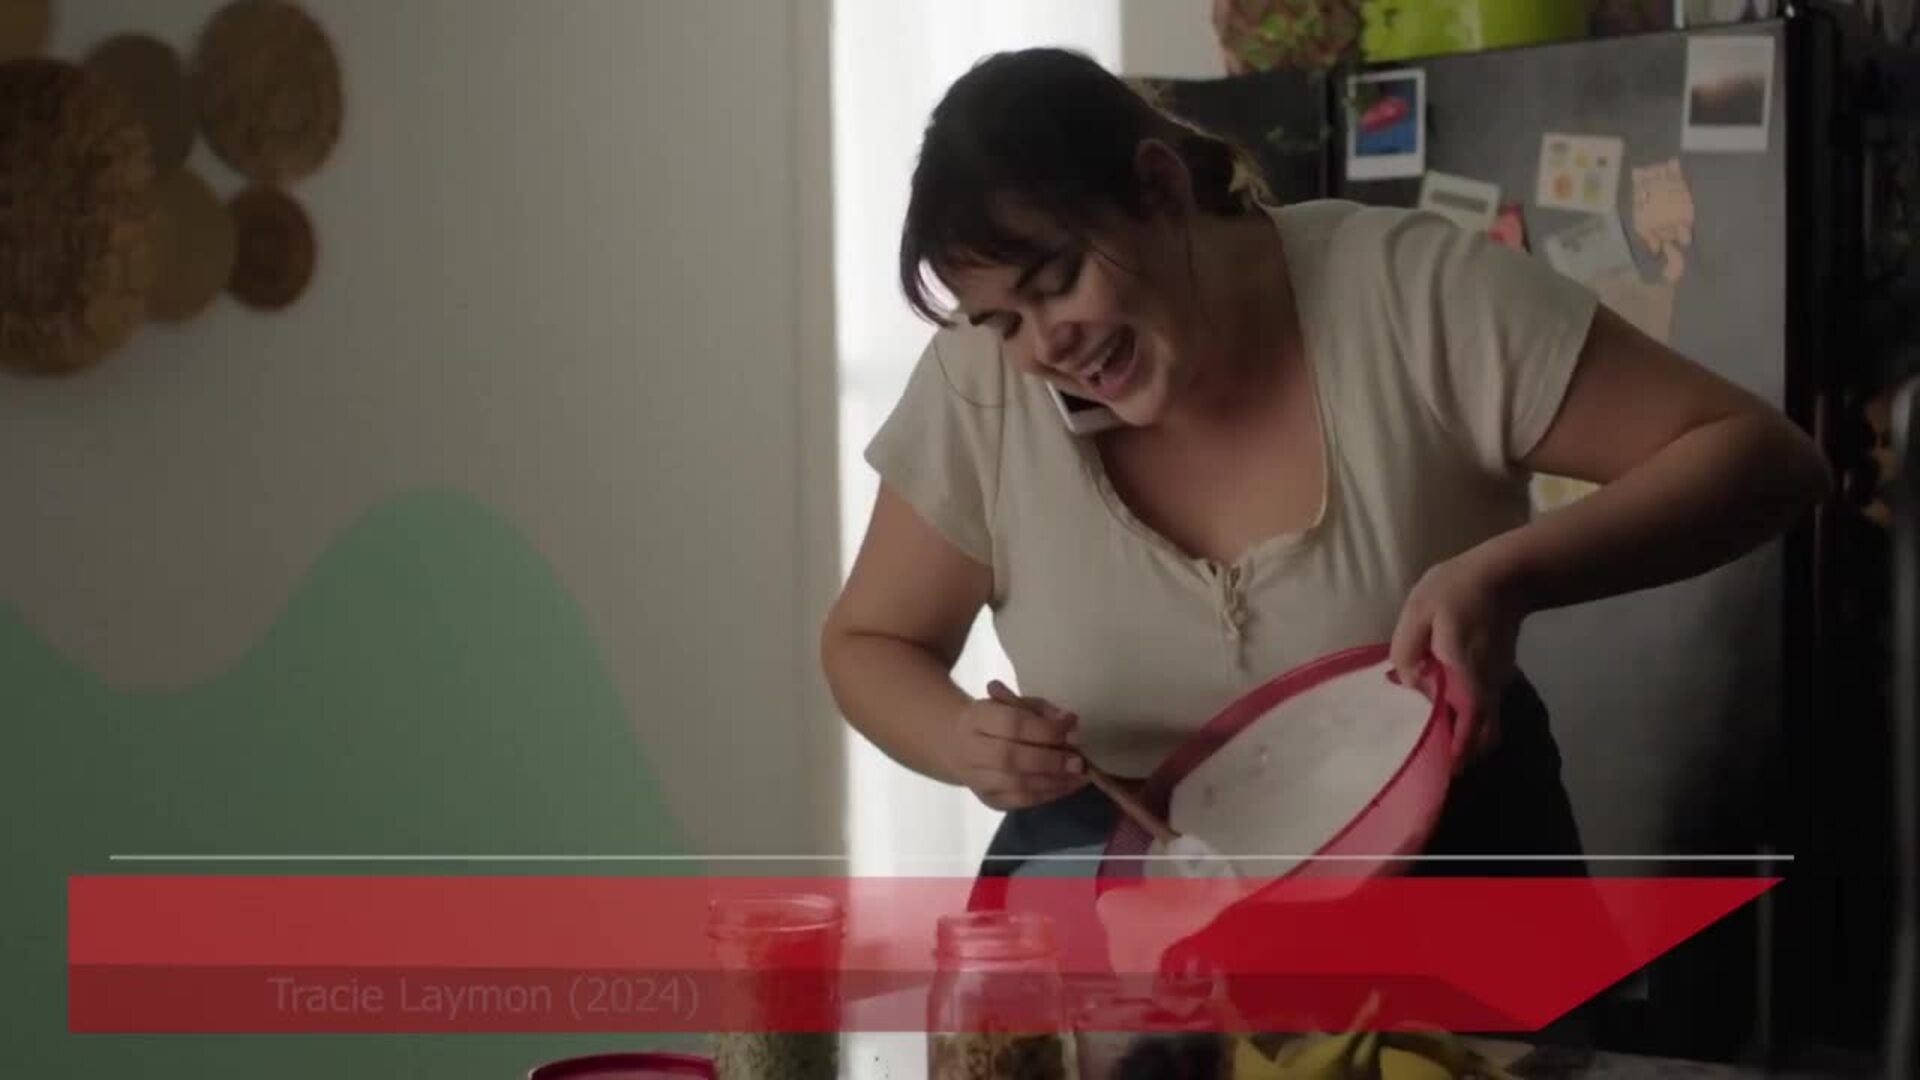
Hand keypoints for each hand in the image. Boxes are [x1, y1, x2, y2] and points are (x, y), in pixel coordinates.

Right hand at [945, 680, 1085, 810]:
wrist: (959, 744)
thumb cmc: (996, 719)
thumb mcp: (1015, 703)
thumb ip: (1041, 709)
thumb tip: (1069, 721)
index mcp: (977, 718)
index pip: (1012, 725)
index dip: (1045, 729)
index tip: (1073, 728)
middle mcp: (971, 751)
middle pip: (1010, 758)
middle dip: (1050, 760)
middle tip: (1077, 760)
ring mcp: (978, 780)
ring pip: (1016, 785)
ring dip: (1054, 781)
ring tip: (1080, 775)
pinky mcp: (989, 799)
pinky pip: (1021, 801)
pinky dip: (1049, 794)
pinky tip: (1069, 785)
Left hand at [1389, 550, 1526, 768]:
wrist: (1505, 573)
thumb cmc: (1458, 589)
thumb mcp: (1419, 612)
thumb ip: (1408, 651)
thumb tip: (1410, 686)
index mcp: (1466, 674)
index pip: (1470, 726)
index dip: (1459, 752)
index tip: (1443, 769)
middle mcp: (1488, 686)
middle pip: (1485, 736)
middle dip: (1465, 755)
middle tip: (1437, 762)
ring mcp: (1498, 682)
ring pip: (1488, 725)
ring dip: (1468, 738)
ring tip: (1439, 743)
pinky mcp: (1499, 675)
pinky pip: (1488, 709)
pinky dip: (1474, 722)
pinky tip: (1447, 715)